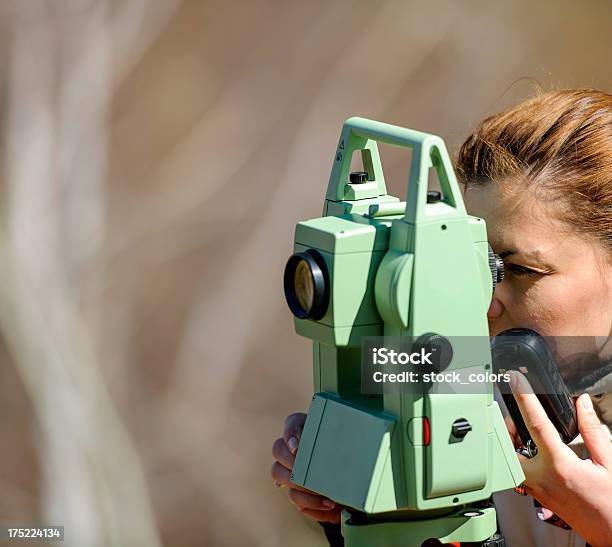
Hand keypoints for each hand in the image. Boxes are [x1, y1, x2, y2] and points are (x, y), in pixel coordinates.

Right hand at [271, 412, 343, 523]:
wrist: (355, 487)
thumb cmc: (352, 458)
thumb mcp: (351, 446)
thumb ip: (346, 439)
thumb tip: (346, 441)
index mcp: (307, 430)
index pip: (292, 423)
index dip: (290, 433)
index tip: (297, 447)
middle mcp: (293, 448)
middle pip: (278, 448)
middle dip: (291, 460)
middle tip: (308, 469)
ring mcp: (289, 470)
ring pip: (278, 472)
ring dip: (299, 482)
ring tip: (321, 489)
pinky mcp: (294, 491)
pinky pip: (293, 496)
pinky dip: (310, 501)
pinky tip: (327, 503)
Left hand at [509, 371, 611, 546]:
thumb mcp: (609, 463)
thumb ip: (592, 431)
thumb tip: (582, 404)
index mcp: (560, 466)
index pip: (536, 424)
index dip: (525, 398)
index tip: (516, 380)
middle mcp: (542, 478)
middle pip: (509, 443)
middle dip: (507, 424)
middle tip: (515, 410)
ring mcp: (536, 490)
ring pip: (510, 458)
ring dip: (512, 440)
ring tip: (523, 427)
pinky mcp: (536, 497)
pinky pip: (518, 471)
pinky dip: (520, 456)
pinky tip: (532, 450)